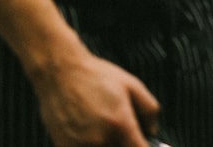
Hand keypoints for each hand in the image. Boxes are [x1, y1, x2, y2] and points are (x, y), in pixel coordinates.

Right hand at [32, 51, 159, 146]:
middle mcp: (100, 140)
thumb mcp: (133, 85)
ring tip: (104, 127)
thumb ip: (149, 111)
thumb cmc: (96, 76)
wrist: (60, 73)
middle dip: (125, 143)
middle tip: (122, 129)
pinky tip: (90, 131)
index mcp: (120, 124)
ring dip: (108, 144)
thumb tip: (152, 132)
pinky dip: (92, 144)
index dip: (143, 145)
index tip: (141, 140)